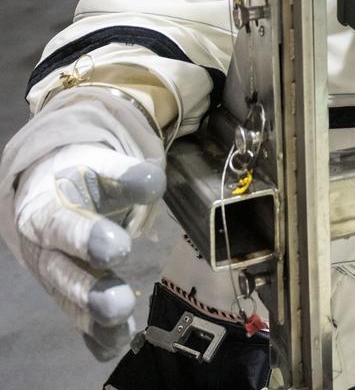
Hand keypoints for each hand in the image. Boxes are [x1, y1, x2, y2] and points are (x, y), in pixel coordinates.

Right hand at [14, 142, 164, 358]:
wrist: (52, 188)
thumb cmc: (81, 176)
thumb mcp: (98, 166)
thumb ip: (125, 175)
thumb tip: (154, 181)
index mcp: (44, 211)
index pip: (60, 226)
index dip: (86, 238)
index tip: (120, 247)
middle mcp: (43, 250)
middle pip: (60, 275)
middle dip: (88, 292)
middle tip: (120, 302)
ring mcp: (54, 278)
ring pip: (69, 303)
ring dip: (94, 321)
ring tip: (122, 328)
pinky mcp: (68, 296)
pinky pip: (79, 321)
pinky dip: (96, 337)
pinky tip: (115, 344)